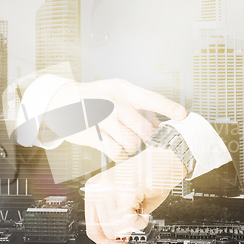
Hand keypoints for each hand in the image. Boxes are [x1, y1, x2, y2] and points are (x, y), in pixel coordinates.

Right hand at [44, 79, 186, 161]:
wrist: (61, 101)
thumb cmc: (91, 97)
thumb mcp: (114, 91)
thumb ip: (136, 105)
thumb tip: (157, 121)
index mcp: (122, 89)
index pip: (151, 98)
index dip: (168, 107)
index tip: (182, 114)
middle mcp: (113, 103)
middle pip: (143, 128)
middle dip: (146, 136)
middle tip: (142, 136)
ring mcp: (102, 120)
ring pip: (131, 143)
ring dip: (132, 146)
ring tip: (124, 140)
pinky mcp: (93, 136)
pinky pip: (116, 152)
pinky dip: (120, 154)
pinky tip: (115, 147)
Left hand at [84, 146, 185, 243]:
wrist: (165, 160)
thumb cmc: (149, 181)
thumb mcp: (130, 211)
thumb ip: (118, 233)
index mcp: (94, 191)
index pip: (93, 229)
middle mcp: (97, 189)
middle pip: (106, 233)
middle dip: (125, 234)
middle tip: (136, 218)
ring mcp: (107, 190)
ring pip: (117, 230)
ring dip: (135, 224)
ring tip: (139, 206)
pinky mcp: (122, 192)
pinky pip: (128, 223)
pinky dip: (140, 221)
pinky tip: (142, 206)